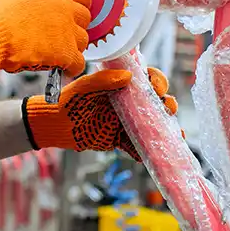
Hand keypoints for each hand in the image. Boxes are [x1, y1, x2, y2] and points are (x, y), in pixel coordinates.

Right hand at [0, 0, 91, 78]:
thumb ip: (43, 1)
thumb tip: (47, 9)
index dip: (80, 5)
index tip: (73, 13)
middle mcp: (66, 7)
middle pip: (85, 18)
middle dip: (74, 27)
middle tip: (61, 35)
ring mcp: (68, 30)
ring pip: (83, 41)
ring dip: (72, 47)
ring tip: (57, 53)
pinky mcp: (66, 53)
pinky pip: (79, 63)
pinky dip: (71, 68)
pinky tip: (62, 69)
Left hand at [21, 66, 178, 159]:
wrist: (54, 126)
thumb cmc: (68, 101)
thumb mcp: (84, 87)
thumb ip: (103, 80)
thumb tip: (128, 77)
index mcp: (120, 84)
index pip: (146, 79)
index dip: (157, 81)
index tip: (157, 87)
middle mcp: (127, 102)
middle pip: (155, 101)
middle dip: (167, 104)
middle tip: (168, 108)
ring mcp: (126, 121)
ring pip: (151, 124)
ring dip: (166, 129)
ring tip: (175, 135)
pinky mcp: (119, 139)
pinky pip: (137, 145)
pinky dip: (147, 151)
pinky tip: (155, 154)